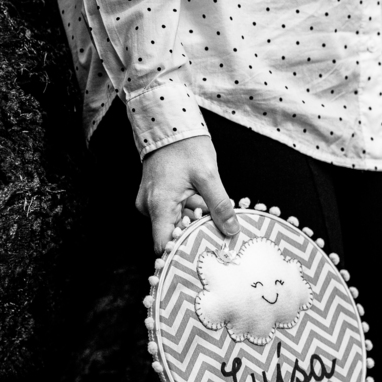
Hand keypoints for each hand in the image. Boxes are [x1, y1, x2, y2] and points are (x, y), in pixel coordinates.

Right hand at [135, 135, 239, 253]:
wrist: (170, 125)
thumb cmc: (186, 146)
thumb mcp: (209, 177)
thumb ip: (220, 206)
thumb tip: (232, 230)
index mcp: (159, 205)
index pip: (164, 244)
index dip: (182, 253)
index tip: (203, 257)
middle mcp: (149, 207)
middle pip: (171, 235)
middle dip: (194, 236)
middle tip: (218, 236)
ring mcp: (150, 201)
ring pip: (174, 223)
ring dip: (194, 222)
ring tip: (215, 217)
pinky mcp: (155, 195)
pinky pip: (172, 212)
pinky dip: (188, 212)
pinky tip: (204, 206)